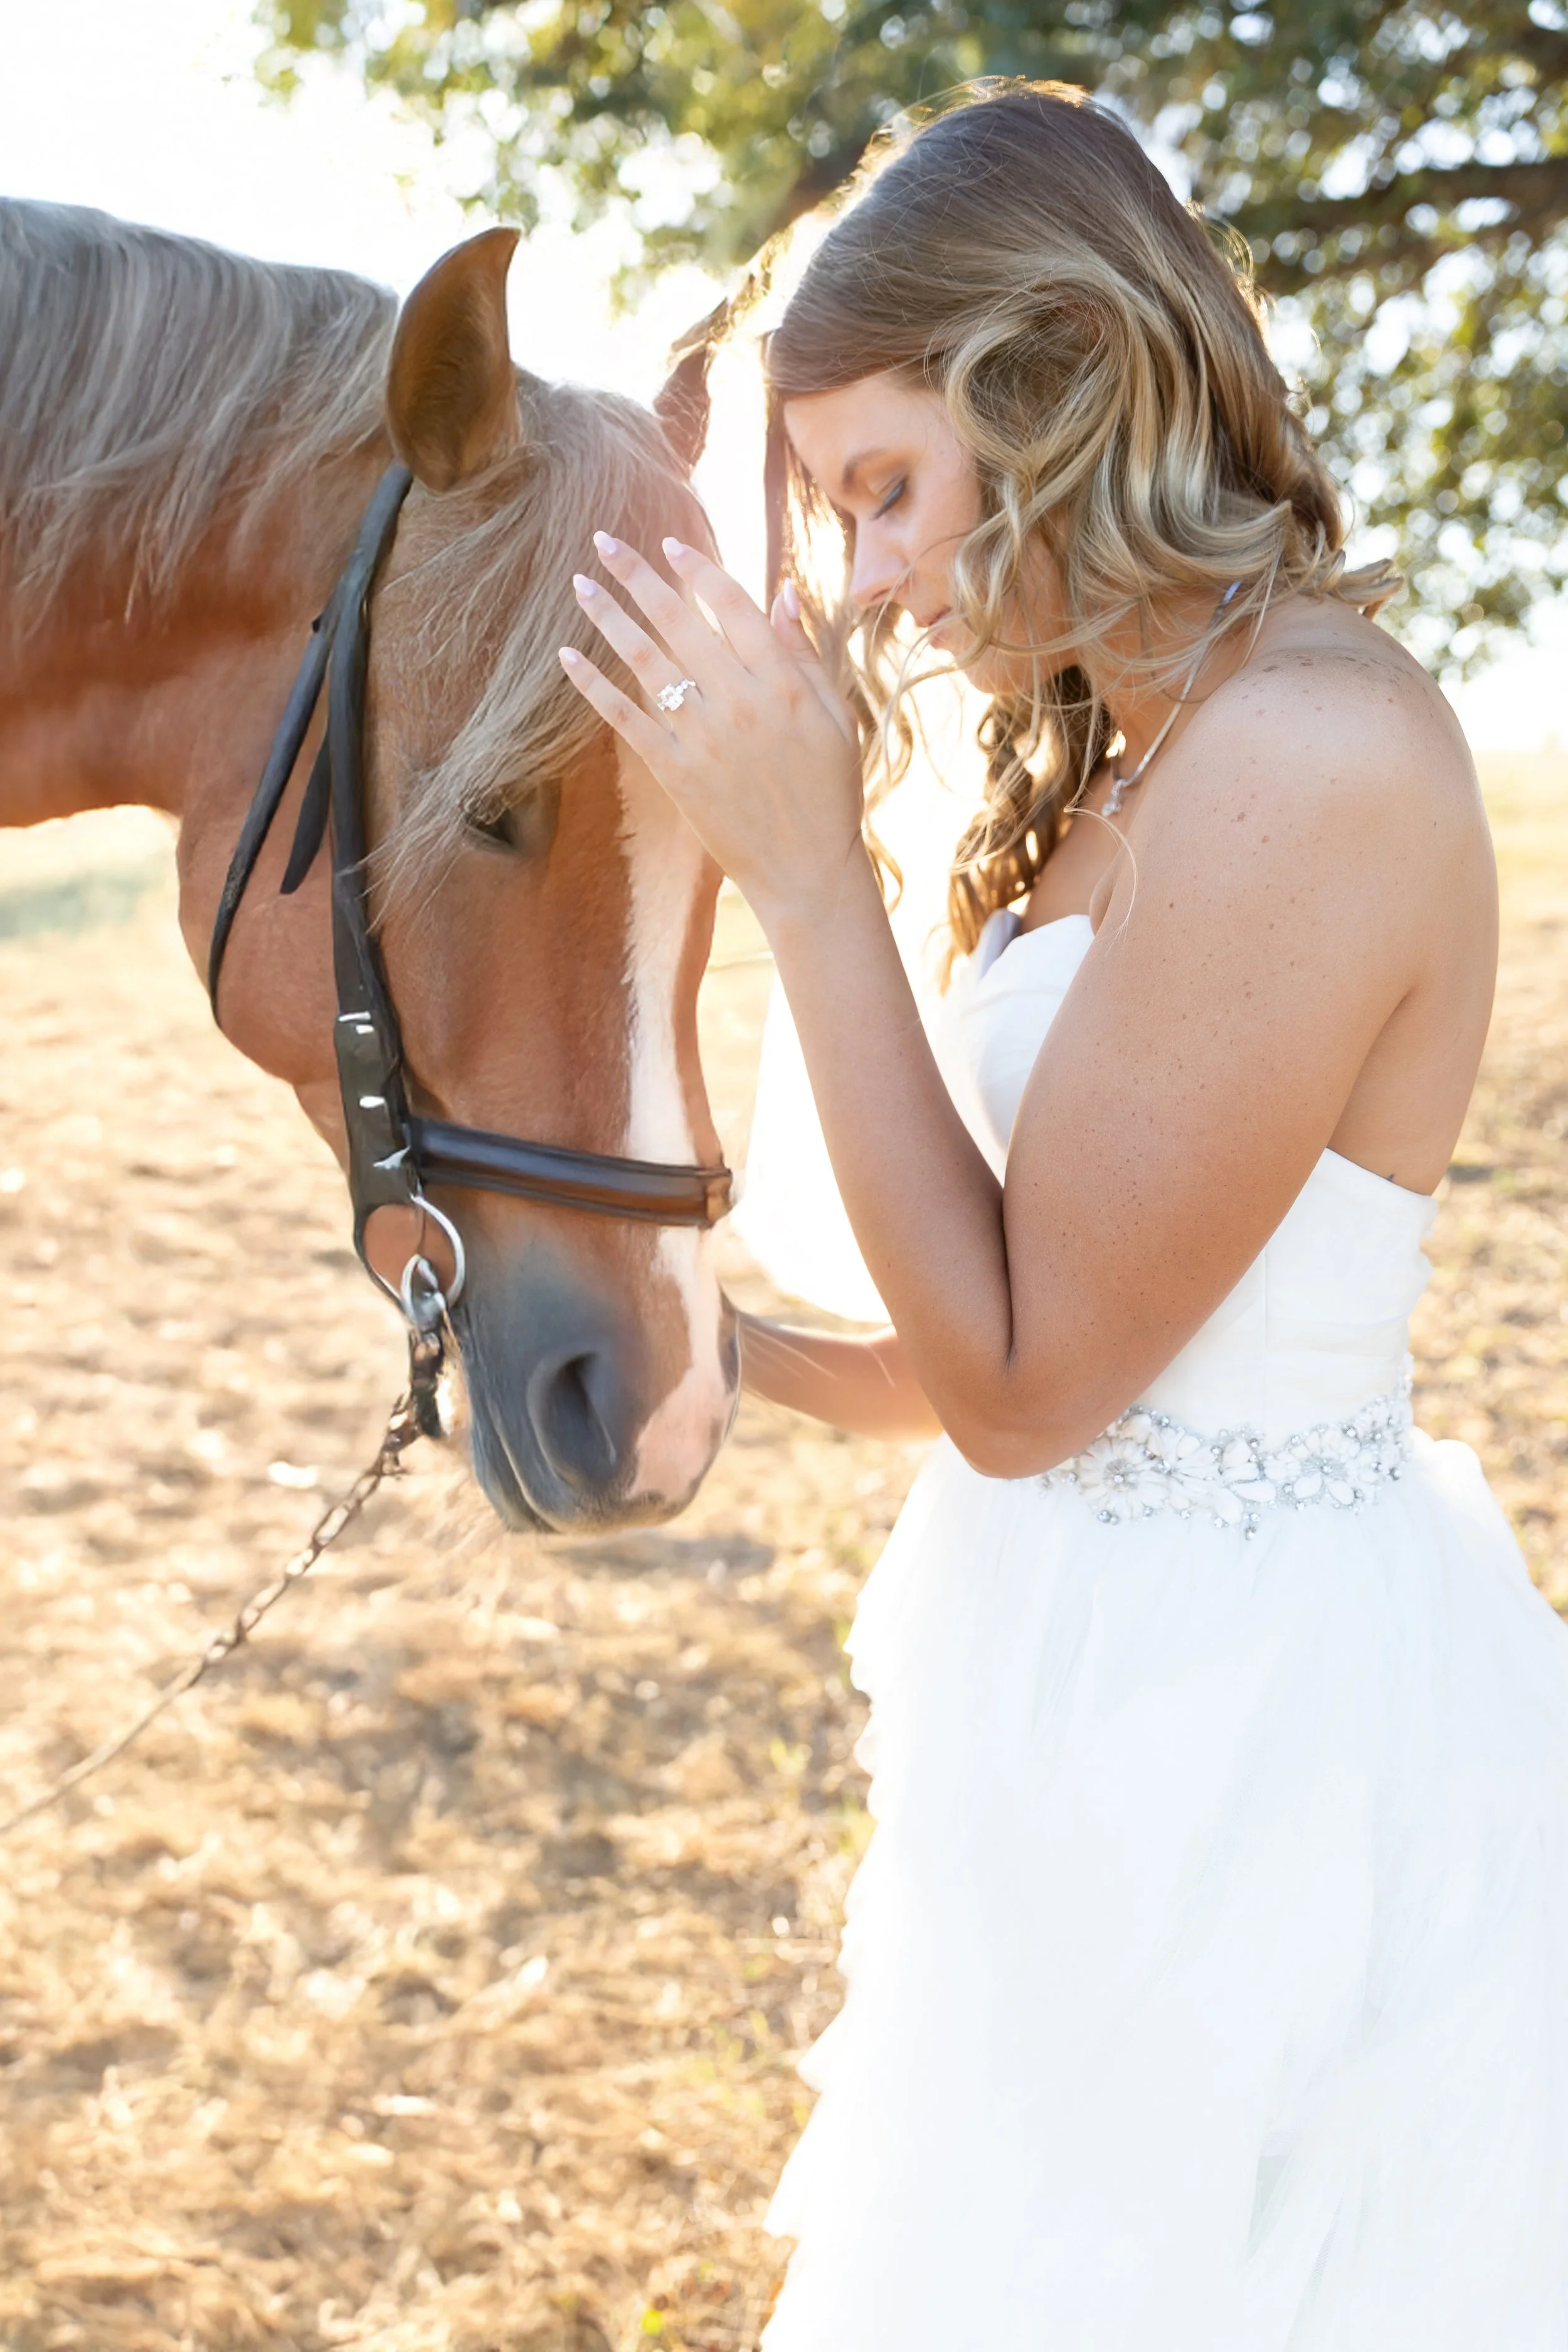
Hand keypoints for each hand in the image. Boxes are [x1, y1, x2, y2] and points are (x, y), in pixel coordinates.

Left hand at [558, 531, 867, 929]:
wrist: (806, 869)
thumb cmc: (829, 791)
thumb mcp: (835, 717)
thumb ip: (803, 654)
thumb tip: (782, 592)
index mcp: (780, 682)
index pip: (730, 606)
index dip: (697, 570)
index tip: (670, 544)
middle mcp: (737, 701)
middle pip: (677, 621)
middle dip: (637, 575)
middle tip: (604, 539)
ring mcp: (701, 737)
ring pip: (645, 661)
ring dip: (609, 617)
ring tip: (581, 584)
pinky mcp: (674, 772)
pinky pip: (626, 719)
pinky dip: (594, 685)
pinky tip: (568, 654)